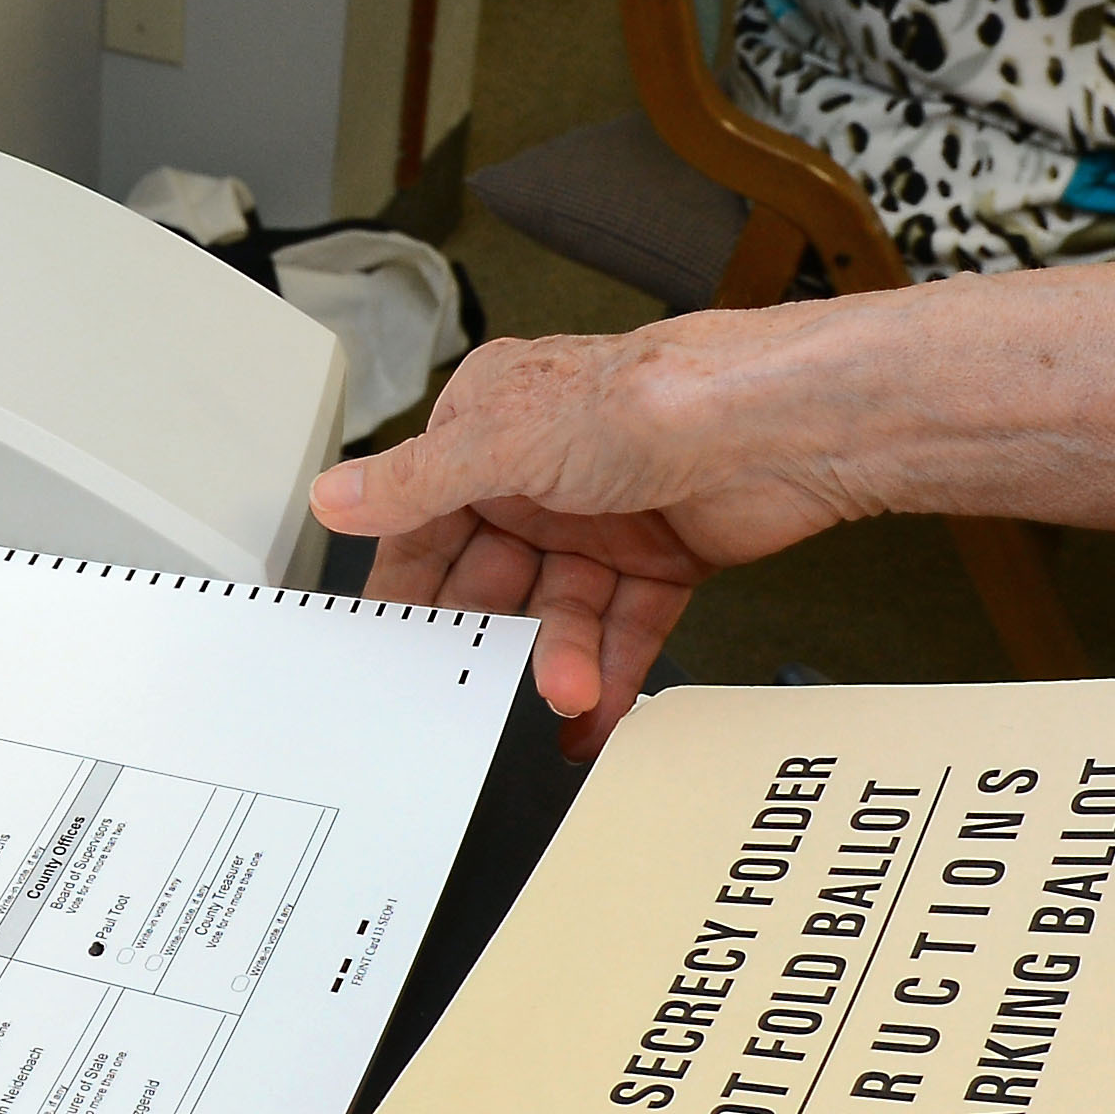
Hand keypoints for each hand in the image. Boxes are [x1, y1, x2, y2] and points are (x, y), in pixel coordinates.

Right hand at [311, 318, 852, 755]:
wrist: (780, 426)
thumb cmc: (654, 396)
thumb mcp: (503, 439)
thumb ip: (416, 481)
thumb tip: (335, 496)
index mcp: (494, 425)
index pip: (427, 515)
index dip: (410, 580)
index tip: (390, 640)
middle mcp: (545, 472)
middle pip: (493, 574)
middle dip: (486, 633)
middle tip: (470, 689)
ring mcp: (605, 520)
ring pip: (559, 612)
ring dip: (558, 659)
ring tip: (564, 692)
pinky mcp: (663, 561)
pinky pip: (622, 632)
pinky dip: (610, 676)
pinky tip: (592, 716)